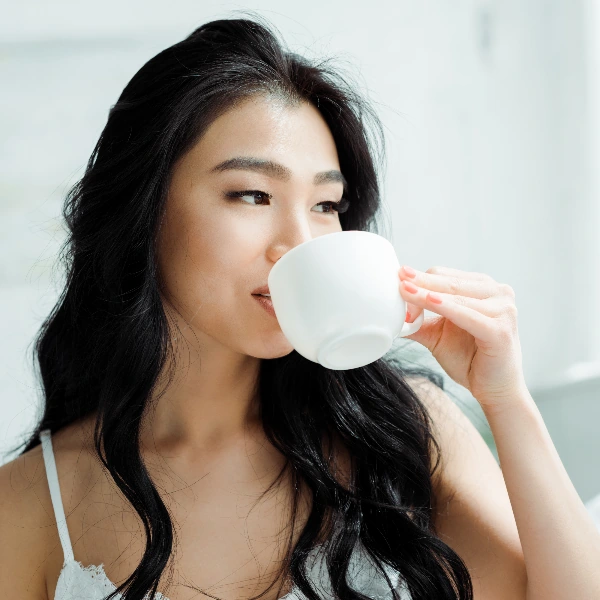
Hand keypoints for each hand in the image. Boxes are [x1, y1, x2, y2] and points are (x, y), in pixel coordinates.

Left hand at [398, 265, 527, 411]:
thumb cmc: (469, 359)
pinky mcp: (501, 329)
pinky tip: (429, 301)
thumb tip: (391, 313)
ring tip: (404, 293)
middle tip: (397, 283)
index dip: (419, 280)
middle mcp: (497, 292)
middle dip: (420, 283)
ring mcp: (503, 309)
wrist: (494, 390)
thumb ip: (418, 321)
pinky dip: (447, 308)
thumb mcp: (436, 335)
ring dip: (426, 295)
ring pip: (455, 295)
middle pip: (448, 281)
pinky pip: (467, 315)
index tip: (398, 284)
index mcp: (482, 288)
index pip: (443, 276)